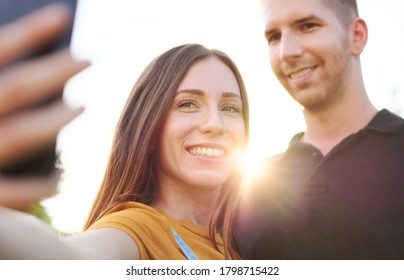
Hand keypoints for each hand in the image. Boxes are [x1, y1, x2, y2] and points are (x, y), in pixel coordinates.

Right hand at [0, 4, 89, 209]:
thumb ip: (3, 89)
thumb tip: (33, 61)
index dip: (29, 32)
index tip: (64, 15)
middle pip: (15, 89)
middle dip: (54, 71)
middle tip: (87, 59)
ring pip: (19, 135)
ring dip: (55, 120)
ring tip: (81, 105)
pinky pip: (16, 192)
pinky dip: (44, 184)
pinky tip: (65, 174)